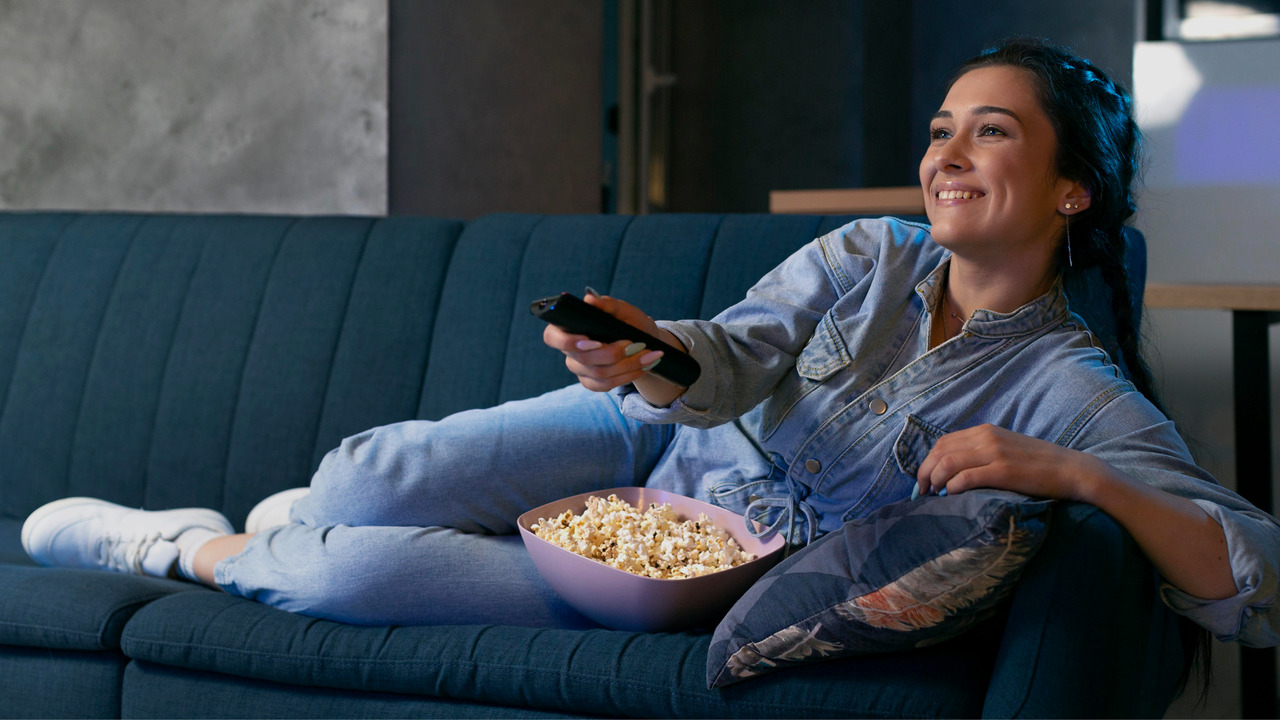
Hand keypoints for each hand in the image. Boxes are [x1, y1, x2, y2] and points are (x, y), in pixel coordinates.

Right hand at [541, 293, 674, 392]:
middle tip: (636, 344)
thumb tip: (590, 299)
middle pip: (583, 359)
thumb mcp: (622, 310)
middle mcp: (569, 350)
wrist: (641, 340)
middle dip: (613, 354)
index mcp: (567, 327)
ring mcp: (579, 368)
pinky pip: (606, 385)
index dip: (568, 342)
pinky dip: (628, 375)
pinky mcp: (591, 382)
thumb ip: (607, 304)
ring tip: (649, 355)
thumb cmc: (627, 320)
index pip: (552, 337)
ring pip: (599, 374)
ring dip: (628, 365)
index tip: (593, 341)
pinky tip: (644, 366)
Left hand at [914, 424, 1102, 501]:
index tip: (923, 481)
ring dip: (934, 480)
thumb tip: (953, 471)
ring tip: (932, 496)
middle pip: (940, 451)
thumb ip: (982, 453)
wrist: (1072, 470)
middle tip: (921, 493)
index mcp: (985, 431)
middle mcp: (986, 437)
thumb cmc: (1039, 465)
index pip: (943, 442)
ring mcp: (995, 452)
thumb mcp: (1006, 449)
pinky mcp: (1003, 470)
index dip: (927, 462)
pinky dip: (952, 486)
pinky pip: (966, 476)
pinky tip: (950, 496)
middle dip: (924, 472)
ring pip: (948, 462)